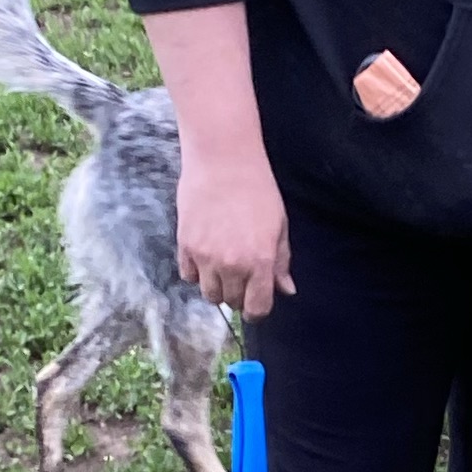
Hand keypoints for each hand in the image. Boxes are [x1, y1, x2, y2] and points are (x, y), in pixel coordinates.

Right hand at [178, 147, 293, 316]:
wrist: (223, 161)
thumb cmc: (257, 190)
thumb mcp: (279, 227)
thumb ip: (281, 263)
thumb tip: (286, 291)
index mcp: (260, 262)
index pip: (257, 308)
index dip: (258, 310)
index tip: (257, 303)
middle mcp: (232, 265)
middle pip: (232, 302)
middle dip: (239, 294)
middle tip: (242, 274)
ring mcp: (205, 258)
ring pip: (209, 294)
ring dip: (217, 286)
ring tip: (223, 264)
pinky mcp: (185, 246)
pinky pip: (188, 276)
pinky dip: (197, 272)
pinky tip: (206, 254)